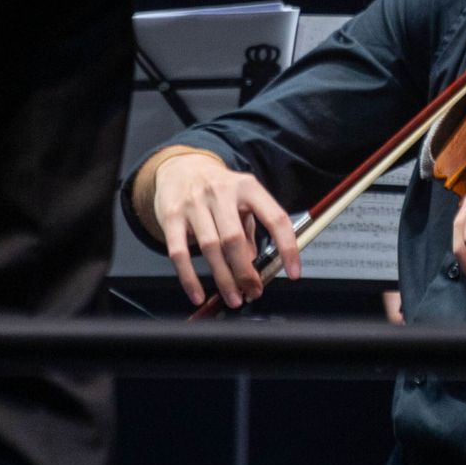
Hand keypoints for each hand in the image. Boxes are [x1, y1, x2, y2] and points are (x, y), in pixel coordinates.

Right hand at [146, 152, 299, 307]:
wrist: (180, 167)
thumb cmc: (218, 189)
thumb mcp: (242, 201)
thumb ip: (249, 231)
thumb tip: (251, 265)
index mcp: (248, 187)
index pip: (275, 218)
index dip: (287, 247)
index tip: (293, 272)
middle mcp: (221, 192)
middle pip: (235, 238)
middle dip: (246, 272)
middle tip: (253, 291)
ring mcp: (194, 203)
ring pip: (210, 248)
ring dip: (223, 279)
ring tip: (233, 298)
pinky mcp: (171, 216)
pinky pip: (179, 252)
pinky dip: (189, 278)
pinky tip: (197, 294)